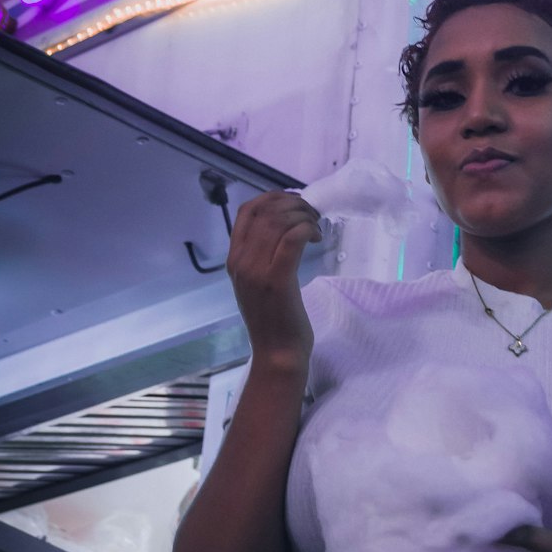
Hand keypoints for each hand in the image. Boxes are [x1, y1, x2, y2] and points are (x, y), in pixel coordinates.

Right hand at [226, 190, 322, 368]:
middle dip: (293, 204)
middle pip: (264, 211)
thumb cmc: (275, 319)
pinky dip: (306, 229)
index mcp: (234, 260)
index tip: (295, 203)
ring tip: (316, 226)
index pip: (246, 211)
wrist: (277, 354)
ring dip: (303, 215)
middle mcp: (240, 262)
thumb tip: (282, 226)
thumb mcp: (259, 283)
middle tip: (312, 214)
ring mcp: (256, 271)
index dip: (272, 198)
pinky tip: (317, 236)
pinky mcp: (277, 280)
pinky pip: (291, 239)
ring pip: (278, 222)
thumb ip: (262, 256)